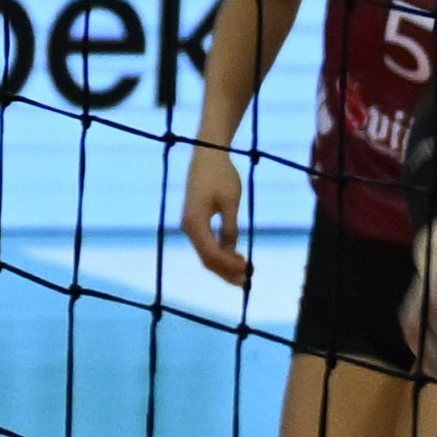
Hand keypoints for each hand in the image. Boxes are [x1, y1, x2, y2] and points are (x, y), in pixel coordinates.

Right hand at [182, 146, 253, 287]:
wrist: (208, 154)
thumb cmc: (221, 175)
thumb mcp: (230, 202)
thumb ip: (230, 227)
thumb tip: (231, 251)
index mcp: (194, 223)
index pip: (211, 254)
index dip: (229, 266)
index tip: (248, 269)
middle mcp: (189, 227)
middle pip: (207, 259)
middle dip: (227, 272)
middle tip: (248, 281)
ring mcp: (191, 225)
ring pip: (206, 253)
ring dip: (225, 265)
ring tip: (246, 272)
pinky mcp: (196, 221)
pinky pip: (207, 244)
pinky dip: (221, 253)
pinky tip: (237, 257)